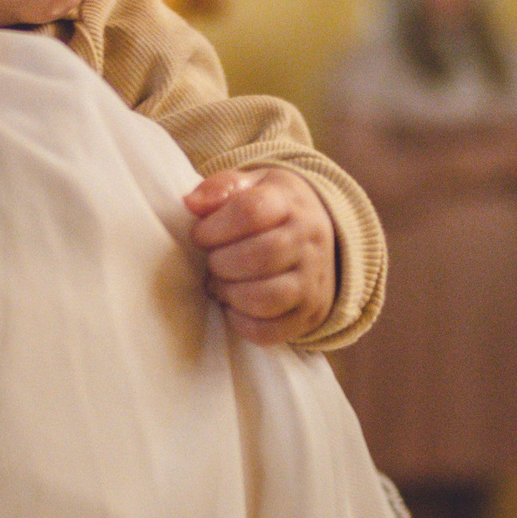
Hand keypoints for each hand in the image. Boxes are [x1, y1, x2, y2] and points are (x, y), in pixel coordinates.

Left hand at [185, 166, 337, 346]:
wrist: (324, 238)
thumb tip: (192, 204)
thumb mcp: (254, 186)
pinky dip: (241, 323)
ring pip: (267, 297)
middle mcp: (309, 241)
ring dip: (231, 294)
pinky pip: (269, 331)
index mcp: (291, 203)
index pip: (251, 211)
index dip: (215, 227)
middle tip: (212, 263)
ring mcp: (313, 281)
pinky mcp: (309, 314)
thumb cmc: (275, 210)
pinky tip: (234, 305)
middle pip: (261, 256)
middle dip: (221, 263)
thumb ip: (222, 188)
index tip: (200, 235)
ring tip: (221, 285)